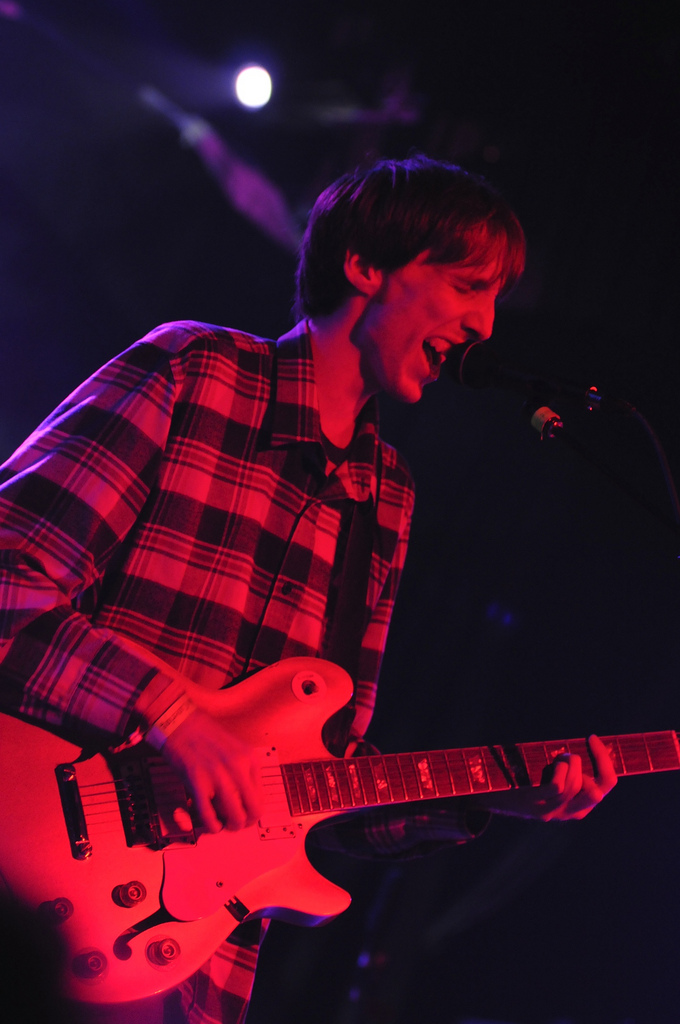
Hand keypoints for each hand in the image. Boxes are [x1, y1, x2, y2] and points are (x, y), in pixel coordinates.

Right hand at [159, 709, 262, 832]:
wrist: (179, 722)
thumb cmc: (204, 733)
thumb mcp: (235, 748)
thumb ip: (243, 771)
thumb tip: (245, 799)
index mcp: (249, 758)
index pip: (261, 798)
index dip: (252, 812)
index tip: (244, 814)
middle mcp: (238, 768)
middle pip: (253, 811)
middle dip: (245, 823)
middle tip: (235, 824)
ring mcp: (218, 776)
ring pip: (235, 818)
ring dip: (229, 827)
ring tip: (222, 824)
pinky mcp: (198, 783)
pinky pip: (209, 817)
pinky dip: (211, 826)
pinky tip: (209, 822)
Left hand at [473, 734, 616, 821]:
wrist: (488, 794)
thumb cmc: (521, 777)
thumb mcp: (549, 775)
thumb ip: (566, 770)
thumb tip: (580, 749)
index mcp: (577, 806)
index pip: (606, 785)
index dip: (605, 759)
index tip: (592, 738)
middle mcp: (568, 812)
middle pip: (598, 790)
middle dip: (594, 762)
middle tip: (577, 747)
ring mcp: (552, 811)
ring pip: (576, 785)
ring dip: (569, 763)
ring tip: (557, 756)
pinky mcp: (536, 806)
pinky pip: (558, 787)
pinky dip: (559, 770)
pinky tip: (551, 763)